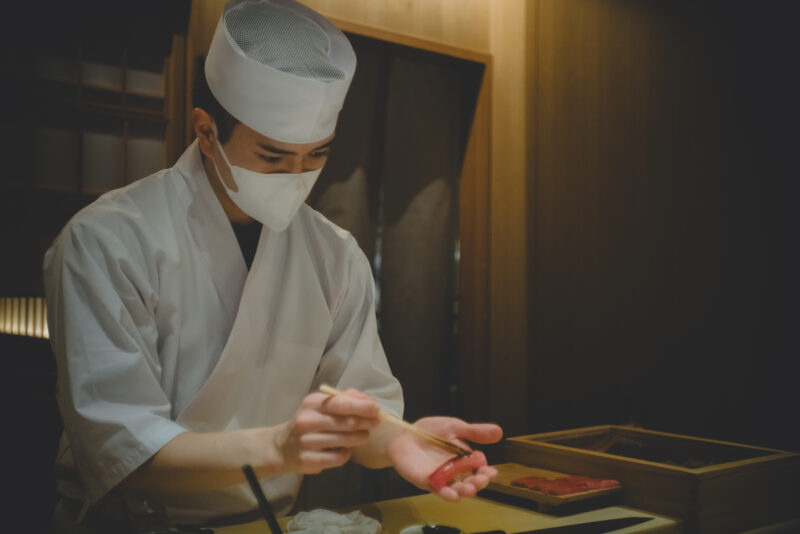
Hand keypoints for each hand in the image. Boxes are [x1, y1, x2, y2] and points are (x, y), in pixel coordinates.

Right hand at [275, 389, 379, 473]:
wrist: (283, 447)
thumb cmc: (310, 423)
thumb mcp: (322, 406)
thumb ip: (345, 400)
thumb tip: (368, 401)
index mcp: (312, 403)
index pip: (341, 403)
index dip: (362, 407)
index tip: (376, 410)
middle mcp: (307, 421)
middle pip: (347, 422)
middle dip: (366, 423)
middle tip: (375, 423)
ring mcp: (306, 441)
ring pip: (346, 441)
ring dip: (360, 438)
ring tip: (362, 436)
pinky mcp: (308, 460)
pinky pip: (339, 457)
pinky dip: (346, 454)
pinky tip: (344, 449)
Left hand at [387, 417, 502, 501]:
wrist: (404, 433)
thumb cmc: (430, 431)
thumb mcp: (454, 427)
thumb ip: (474, 432)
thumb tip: (499, 431)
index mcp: (465, 459)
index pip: (480, 470)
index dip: (487, 473)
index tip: (491, 472)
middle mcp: (455, 472)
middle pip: (471, 483)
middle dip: (478, 484)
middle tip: (480, 480)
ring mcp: (442, 479)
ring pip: (457, 490)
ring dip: (465, 491)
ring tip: (469, 488)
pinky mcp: (427, 482)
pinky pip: (439, 491)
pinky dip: (447, 495)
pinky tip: (453, 495)